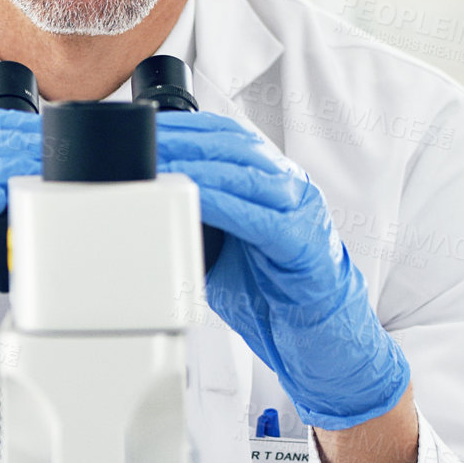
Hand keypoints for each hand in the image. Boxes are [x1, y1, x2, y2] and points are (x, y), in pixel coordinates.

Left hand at [155, 111, 408, 429]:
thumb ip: (199, 218)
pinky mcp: (303, 245)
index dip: (186, 126)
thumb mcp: (227, 243)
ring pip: (247, 175)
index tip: (147, 125)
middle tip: (145, 143)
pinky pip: (258, 218)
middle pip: (236, 147)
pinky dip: (222, 204)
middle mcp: (292, 187)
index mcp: (275, 180)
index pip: (229, 135)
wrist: (318, 337)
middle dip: (185, 141)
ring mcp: (302, 212)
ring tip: (159, 166)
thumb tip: (150, 203)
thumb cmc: (271, 292)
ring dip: (196, 168)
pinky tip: (192, 198)